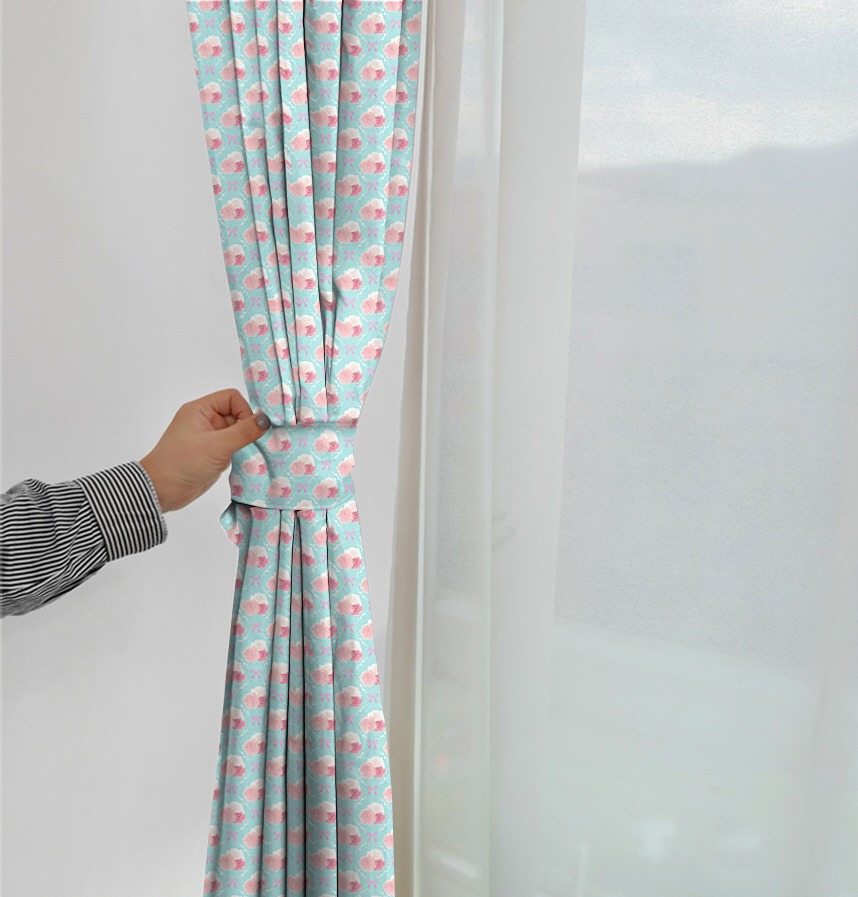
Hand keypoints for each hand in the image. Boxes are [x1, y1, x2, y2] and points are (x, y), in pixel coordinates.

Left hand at [139, 388, 270, 512]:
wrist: (161, 491)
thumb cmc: (182, 463)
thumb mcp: (217, 446)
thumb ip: (244, 431)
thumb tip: (266, 420)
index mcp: (200, 410)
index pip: (232, 398)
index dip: (244, 410)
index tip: (250, 429)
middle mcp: (205, 420)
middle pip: (236, 414)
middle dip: (247, 428)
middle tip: (252, 443)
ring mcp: (208, 438)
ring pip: (236, 431)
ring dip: (244, 442)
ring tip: (246, 454)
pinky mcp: (212, 453)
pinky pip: (232, 446)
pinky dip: (239, 453)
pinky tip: (242, 462)